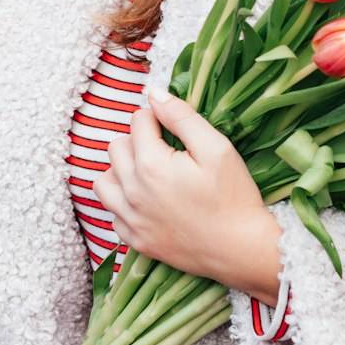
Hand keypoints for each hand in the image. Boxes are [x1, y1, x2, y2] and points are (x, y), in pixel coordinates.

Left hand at [94, 80, 277, 289]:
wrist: (241, 250)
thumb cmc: (234, 197)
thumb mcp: (216, 148)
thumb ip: (181, 117)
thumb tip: (154, 94)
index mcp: (150, 165)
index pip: (138, 121)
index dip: (158, 117)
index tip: (176, 129)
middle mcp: (132, 192)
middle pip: (116, 147)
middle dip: (138, 140)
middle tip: (167, 150)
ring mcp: (130, 219)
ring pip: (103, 181)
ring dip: (121, 171)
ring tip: (150, 173)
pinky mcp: (135, 241)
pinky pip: (112, 213)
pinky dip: (124, 203)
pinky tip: (149, 202)